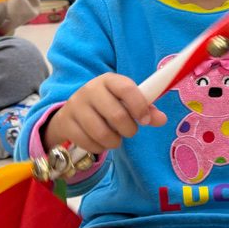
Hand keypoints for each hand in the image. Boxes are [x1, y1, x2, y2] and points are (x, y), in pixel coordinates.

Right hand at [44, 73, 167, 154]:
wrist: (72, 113)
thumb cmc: (107, 105)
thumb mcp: (125, 102)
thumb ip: (146, 109)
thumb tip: (162, 119)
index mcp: (108, 80)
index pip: (126, 88)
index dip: (139, 106)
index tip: (145, 120)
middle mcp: (90, 90)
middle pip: (116, 115)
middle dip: (129, 129)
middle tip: (130, 131)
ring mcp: (76, 106)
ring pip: (102, 133)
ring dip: (115, 141)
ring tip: (116, 138)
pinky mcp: (66, 124)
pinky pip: (89, 143)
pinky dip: (99, 147)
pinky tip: (100, 142)